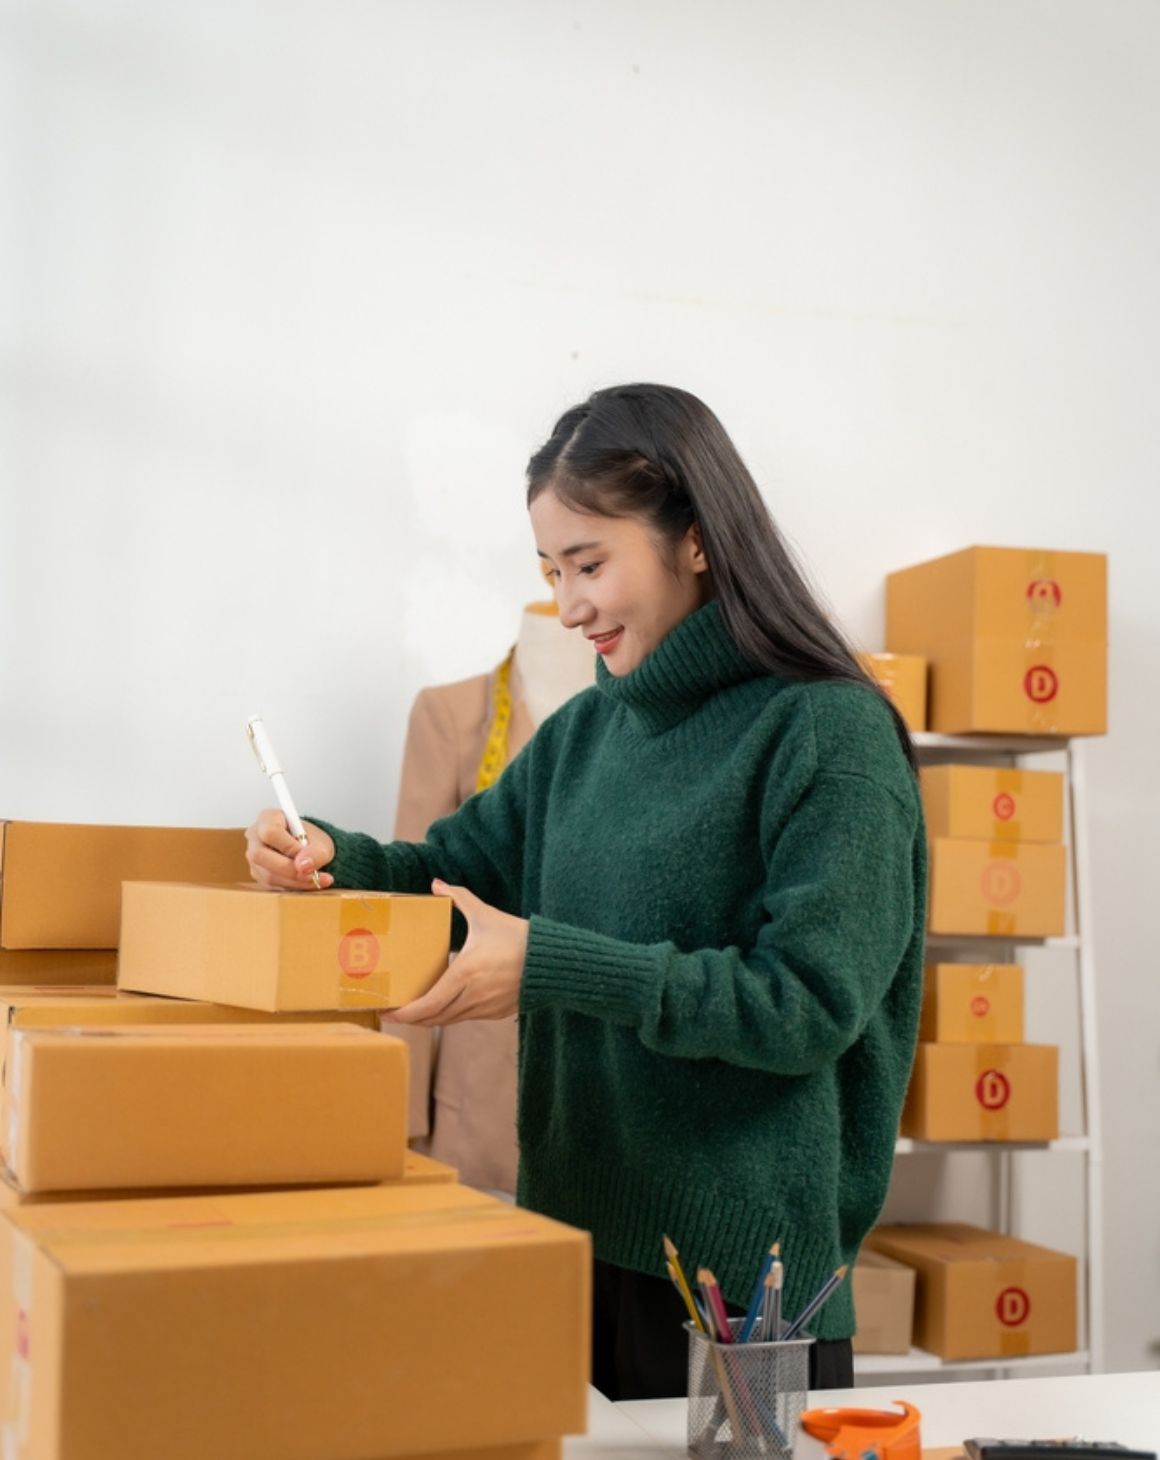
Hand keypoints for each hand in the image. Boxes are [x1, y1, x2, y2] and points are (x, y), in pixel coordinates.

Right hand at [245, 810, 335, 889]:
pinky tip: (309, 883)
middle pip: (261, 855)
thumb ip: (316, 852)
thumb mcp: (321, 843)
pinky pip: (272, 886)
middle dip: (290, 869)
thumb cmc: (311, 839)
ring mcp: (254, 857)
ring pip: (268, 874)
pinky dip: (293, 887)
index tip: (305, 854)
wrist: (310, 851)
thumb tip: (303, 866)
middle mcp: (255, 837)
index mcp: (268, 818)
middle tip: (314, 875)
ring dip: (296, 881)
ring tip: (319, 880)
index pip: (270, 832)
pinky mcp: (258, 875)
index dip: (288, 846)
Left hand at [384, 879, 527, 1025]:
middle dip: (412, 1018)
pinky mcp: (497, 1013)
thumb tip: (436, 883)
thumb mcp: (485, 914)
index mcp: (466, 974)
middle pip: (434, 1018)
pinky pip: (466, 1018)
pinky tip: (443, 1007)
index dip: (405, 1013)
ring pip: (450, 1021)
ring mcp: (486, 1008)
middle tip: (394, 1013)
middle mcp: (474, 996)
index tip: (388, 1011)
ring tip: (414, 1012)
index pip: (428, 1004)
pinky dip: (451, 1015)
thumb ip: (458, 897)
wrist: (553, 960)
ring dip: (430, 1019)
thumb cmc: (517, 936)